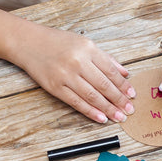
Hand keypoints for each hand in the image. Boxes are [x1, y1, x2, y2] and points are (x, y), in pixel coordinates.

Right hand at [11, 24, 135, 123]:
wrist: (29, 43)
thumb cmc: (58, 42)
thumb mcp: (84, 43)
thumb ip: (105, 58)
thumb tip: (125, 72)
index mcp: (88, 49)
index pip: (111, 71)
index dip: (124, 85)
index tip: (132, 94)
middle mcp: (78, 62)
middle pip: (104, 85)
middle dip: (119, 99)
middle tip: (130, 110)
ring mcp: (66, 76)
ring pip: (92, 96)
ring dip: (108, 108)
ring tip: (119, 116)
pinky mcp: (55, 87)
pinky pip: (76, 102)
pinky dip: (90, 111)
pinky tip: (101, 118)